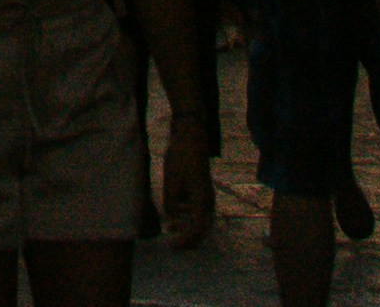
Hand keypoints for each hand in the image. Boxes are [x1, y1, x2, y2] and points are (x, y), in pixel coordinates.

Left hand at [159, 117, 214, 247]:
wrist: (190, 134)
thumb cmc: (181, 156)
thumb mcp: (171, 181)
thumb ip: (171, 204)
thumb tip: (171, 220)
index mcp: (202, 201)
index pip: (196, 231)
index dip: (184, 242)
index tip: (171, 245)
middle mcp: (208, 201)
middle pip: (202, 230)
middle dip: (189, 240)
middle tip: (173, 245)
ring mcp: (207, 195)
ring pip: (200, 221)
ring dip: (189, 229)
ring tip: (173, 231)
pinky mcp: (202, 188)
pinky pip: (198, 210)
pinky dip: (188, 217)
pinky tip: (176, 213)